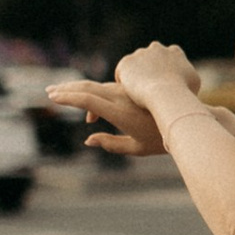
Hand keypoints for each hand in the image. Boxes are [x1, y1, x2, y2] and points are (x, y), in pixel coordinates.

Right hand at [48, 75, 165, 157]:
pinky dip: (94, 95)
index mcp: (120, 112)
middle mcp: (122, 97)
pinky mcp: (133, 89)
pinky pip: (108, 89)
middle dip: (66, 89)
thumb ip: (110, 144)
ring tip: (60, 92)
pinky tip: (89, 110)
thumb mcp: (136, 148)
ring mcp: (127, 91)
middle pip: (88, 88)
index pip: (88, 100)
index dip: (68, 98)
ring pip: (97, 86)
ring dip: (77, 89)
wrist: (185, 120)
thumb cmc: (162, 139)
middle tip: (49, 91)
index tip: (52, 98)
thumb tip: (88, 139)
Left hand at [112, 42, 201, 116]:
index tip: (165, 81)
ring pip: (135, 65)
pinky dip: (125, 82)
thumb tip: (185, 79)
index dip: (166, 69)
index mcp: (174, 52)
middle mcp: (157, 48)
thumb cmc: (183, 92)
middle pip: (150, 58)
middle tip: (150, 87)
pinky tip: (128, 94)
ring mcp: (140, 54)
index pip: (170, 56)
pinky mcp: (126, 62)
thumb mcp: (194, 83)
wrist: (165, 94)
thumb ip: (187, 76)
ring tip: (138, 93)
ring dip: (136, 76)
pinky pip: (122, 72)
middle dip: (149, 70)